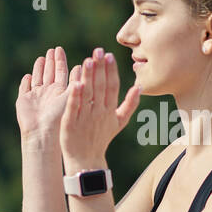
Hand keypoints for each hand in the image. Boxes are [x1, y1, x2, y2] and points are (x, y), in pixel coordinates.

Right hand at [17, 45, 72, 139]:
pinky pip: (24, 89)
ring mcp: (36, 97)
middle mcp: (48, 94)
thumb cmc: (59, 118)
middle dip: (51, 62)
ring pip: (38, 79)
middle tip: (53, 49)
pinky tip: (28, 76)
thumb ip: (76, 83)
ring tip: (42, 58)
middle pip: (50, 73)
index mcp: (60, 92)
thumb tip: (84, 66)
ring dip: (39, 68)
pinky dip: (25, 82)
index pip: (61, 72)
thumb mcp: (70, 98)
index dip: (60, 61)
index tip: (59, 49)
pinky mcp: (23, 101)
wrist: (42, 133)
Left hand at [59, 47, 140, 168]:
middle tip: (98, 51)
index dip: (111, 71)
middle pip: (100, 87)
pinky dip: (75, 96)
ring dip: (89, 78)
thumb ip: (130, 104)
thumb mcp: (119, 122)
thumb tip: (139, 87)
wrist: (86, 160)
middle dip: (100, 68)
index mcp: (110, 110)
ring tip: (88, 61)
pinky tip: (76, 83)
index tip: (109, 55)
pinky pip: (74, 108)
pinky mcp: (71, 123)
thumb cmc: (101, 138)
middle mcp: (99, 112)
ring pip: (88, 95)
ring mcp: (85, 118)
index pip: (112, 87)